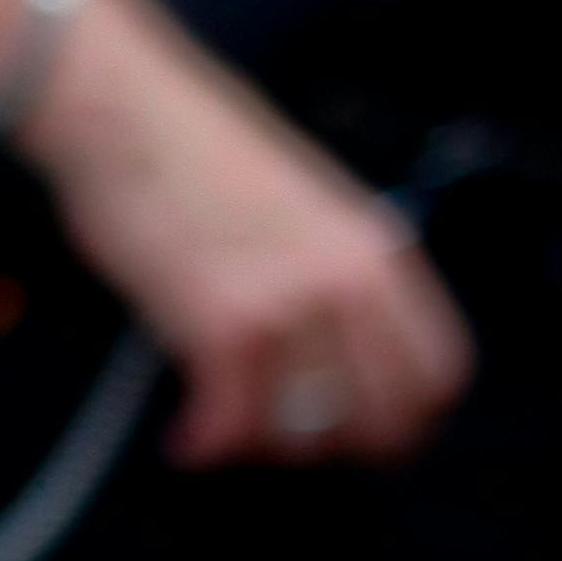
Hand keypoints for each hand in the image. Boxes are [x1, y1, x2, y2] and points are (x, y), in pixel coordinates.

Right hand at [23, 0, 474, 465]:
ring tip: (226, 430)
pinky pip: (232, 417)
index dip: (404, 419)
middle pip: (380, 413)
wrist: (126, 115)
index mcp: (374, 247)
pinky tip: (187, 439)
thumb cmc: (190, 149)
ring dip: (262, 443)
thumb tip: (323, 342)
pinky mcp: (223, 323)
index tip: (363, 434)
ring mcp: (289, 303)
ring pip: (305, 425)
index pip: (436, 367)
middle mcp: (346, 279)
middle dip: (331, 445)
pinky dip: (206, 441)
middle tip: (284, 441)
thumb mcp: (300, 203)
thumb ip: (328, 268)